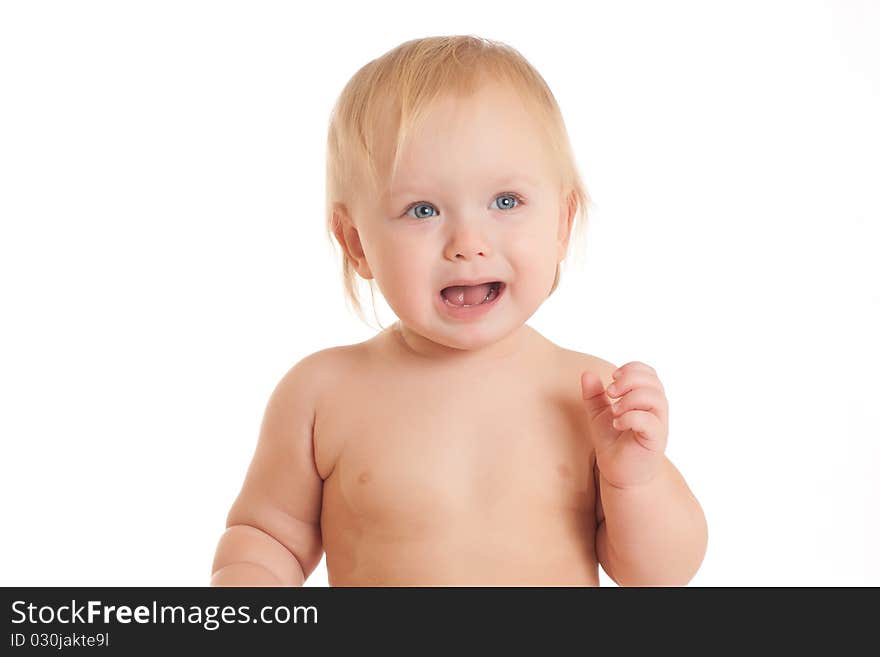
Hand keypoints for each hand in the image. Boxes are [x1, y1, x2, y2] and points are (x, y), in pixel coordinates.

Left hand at [580, 361, 668, 488]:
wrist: (618, 473)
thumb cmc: (613, 442)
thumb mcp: (598, 414)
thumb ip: (593, 394)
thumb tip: (587, 373)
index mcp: (646, 399)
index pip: (649, 373)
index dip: (632, 369)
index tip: (612, 379)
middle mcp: (656, 410)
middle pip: (653, 382)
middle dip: (629, 380)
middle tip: (610, 392)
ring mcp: (658, 425)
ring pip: (655, 398)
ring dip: (630, 399)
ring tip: (614, 411)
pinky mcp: (655, 440)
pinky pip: (650, 421)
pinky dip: (631, 417)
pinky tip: (617, 423)